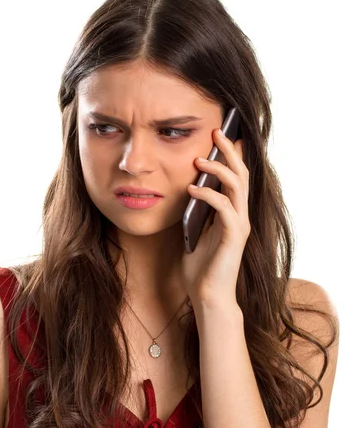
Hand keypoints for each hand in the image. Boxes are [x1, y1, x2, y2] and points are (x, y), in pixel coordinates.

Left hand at [181, 127, 249, 309]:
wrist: (207, 296)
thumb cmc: (200, 268)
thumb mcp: (194, 233)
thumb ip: (195, 213)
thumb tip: (185, 189)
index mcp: (231, 214)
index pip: (236, 177)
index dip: (230, 155)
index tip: (218, 135)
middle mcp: (239, 216)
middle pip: (241, 174)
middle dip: (229, 151)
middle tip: (216, 132)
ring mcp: (239, 225)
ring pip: (238, 186)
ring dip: (219, 169)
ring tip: (199, 159)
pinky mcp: (234, 236)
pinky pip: (225, 208)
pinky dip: (209, 195)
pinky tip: (192, 189)